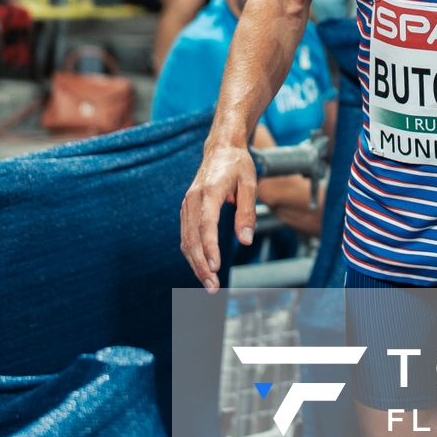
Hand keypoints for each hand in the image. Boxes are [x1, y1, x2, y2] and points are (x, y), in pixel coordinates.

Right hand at [180, 139, 257, 290]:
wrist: (221, 149)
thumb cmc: (238, 165)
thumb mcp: (250, 184)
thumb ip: (247, 212)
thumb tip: (246, 240)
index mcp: (209, 191)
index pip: (206, 225)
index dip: (209, 248)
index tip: (215, 267)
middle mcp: (193, 199)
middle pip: (192, 238)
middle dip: (201, 265)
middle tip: (213, 287)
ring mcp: (186, 204)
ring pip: (186, 240)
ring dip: (195, 264)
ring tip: (209, 284)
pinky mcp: (186, 210)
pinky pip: (186, 236)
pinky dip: (193, 254)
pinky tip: (202, 268)